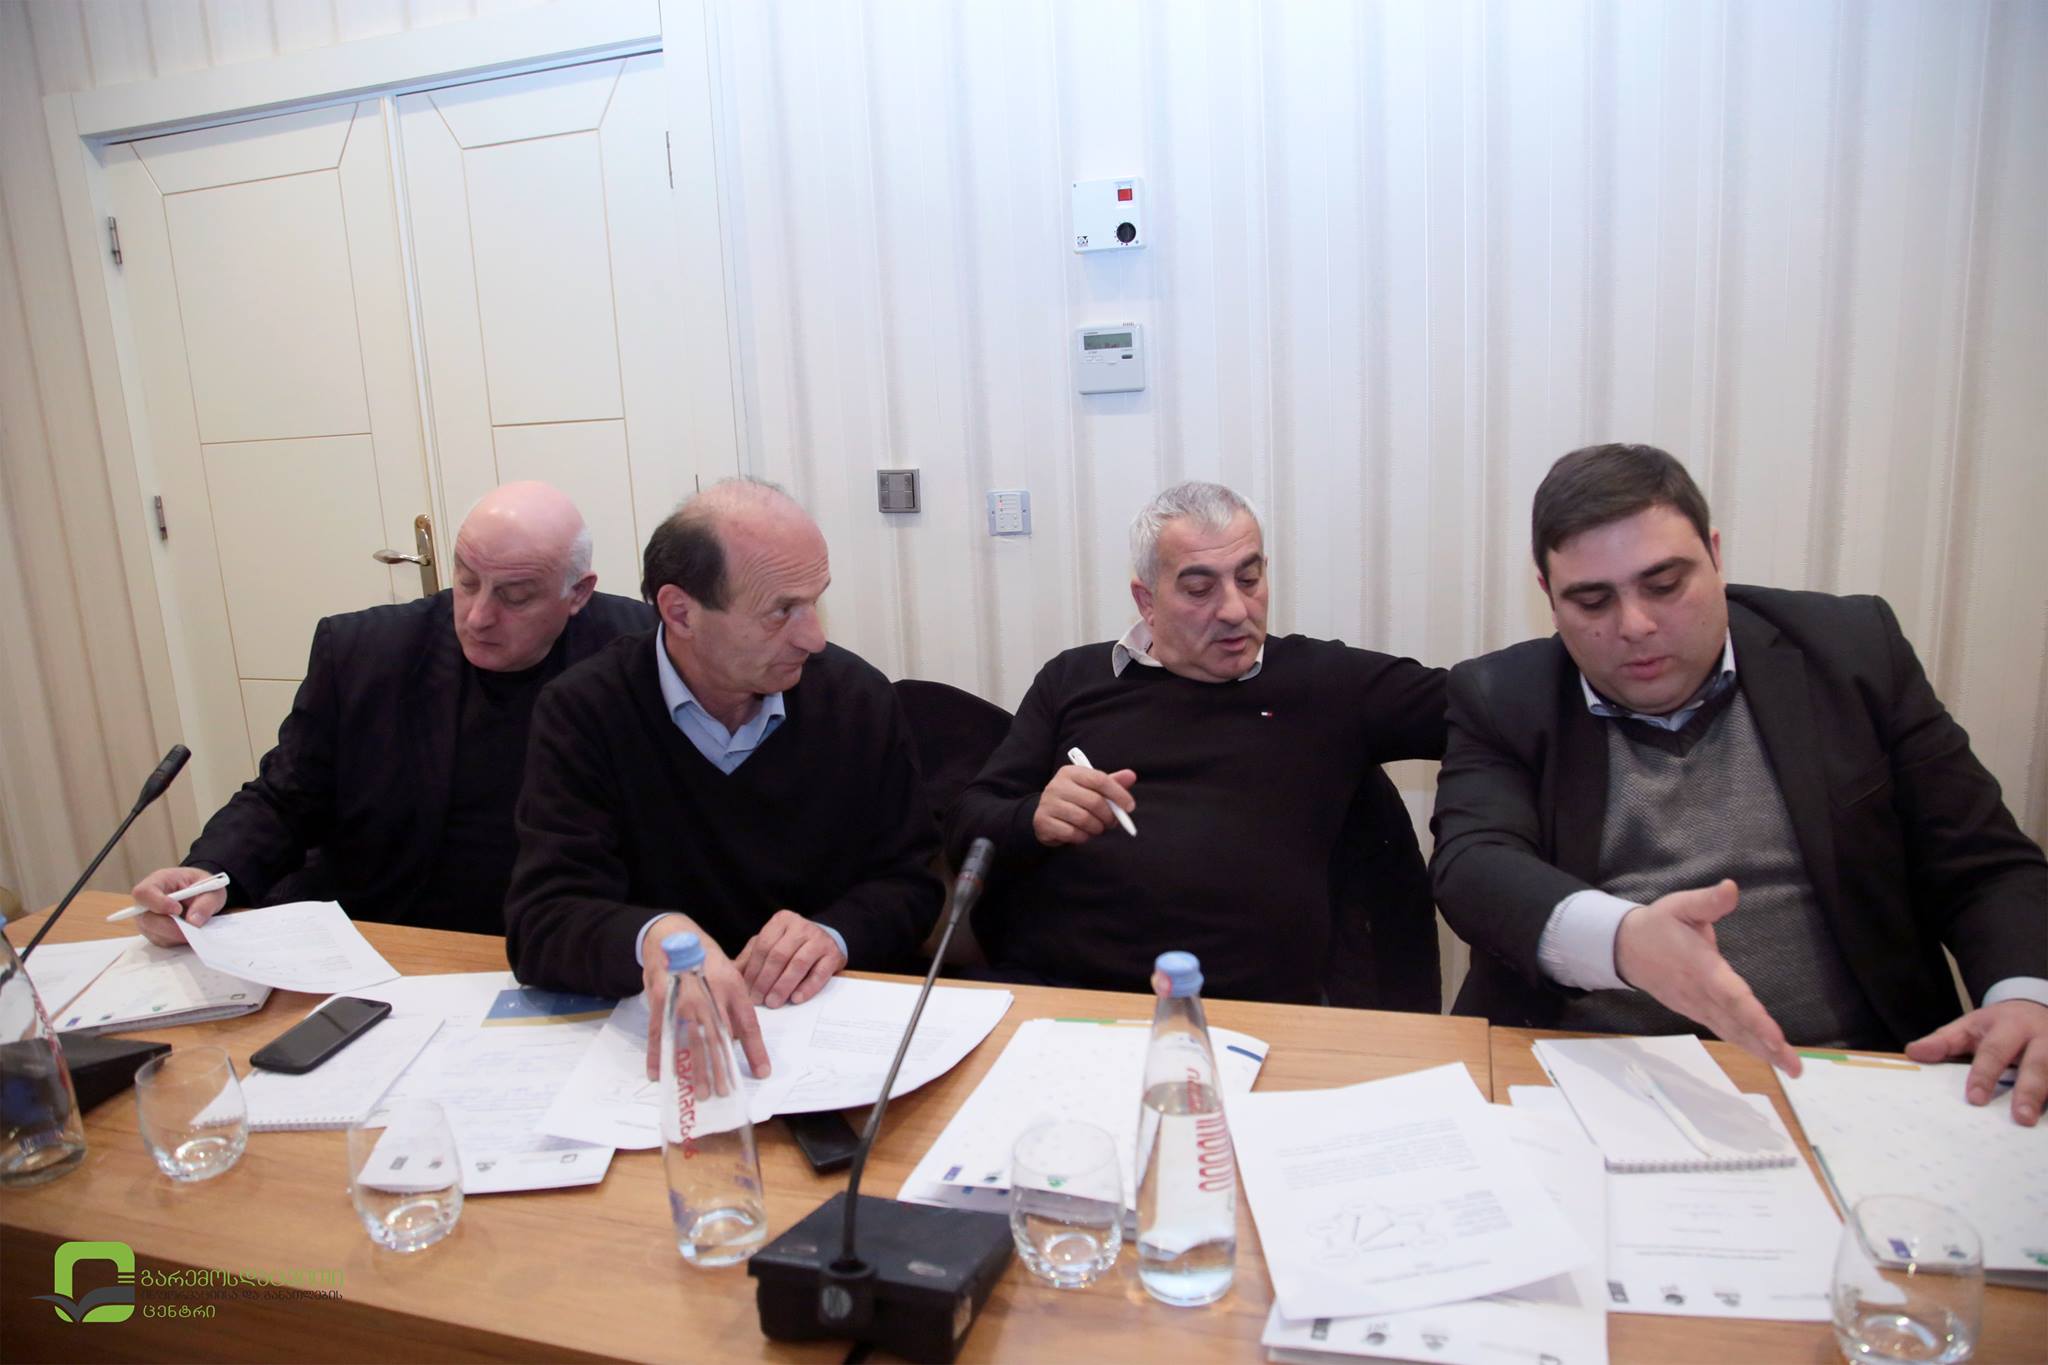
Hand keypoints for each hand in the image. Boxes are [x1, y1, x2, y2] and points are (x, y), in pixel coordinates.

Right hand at [129, 867, 228, 946]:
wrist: (200, 894)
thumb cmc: (201, 887)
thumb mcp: (212, 889)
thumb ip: (206, 903)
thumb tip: (194, 921)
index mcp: (158, 881)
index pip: (144, 893)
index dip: (158, 903)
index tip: (178, 910)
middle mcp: (147, 901)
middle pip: (147, 919)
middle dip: (171, 927)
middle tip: (192, 928)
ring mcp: (147, 918)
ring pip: (154, 933)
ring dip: (176, 935)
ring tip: (195, 929)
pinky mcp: (153, 932)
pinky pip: (162, 941)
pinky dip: (177, 939)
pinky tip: (189, 932)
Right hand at [640, 914, 768, 1084]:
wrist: (672, 935)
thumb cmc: (705, 961)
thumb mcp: (730, 976)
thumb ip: (736, 1008)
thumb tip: (738, 1041)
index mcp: (730, 986)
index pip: (747, 1023)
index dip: (755, 1049)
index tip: (761, 1072)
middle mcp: (708, 993)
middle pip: (717, 1036)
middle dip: (721, 1067)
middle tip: (723, 1092)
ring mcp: (682, 997)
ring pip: (690, 1038)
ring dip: (694, 1068)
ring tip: (699, 1091)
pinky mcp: (659, 1000)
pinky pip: (660, 1032)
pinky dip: (659, 1054)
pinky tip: (660, 1074)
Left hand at [735, 910, 846, 1008]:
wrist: (825, 940)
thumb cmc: (792, 945)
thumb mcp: (770, 944)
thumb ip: (751, 957)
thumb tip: (730, 975)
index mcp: (781, 921)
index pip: (763, 946)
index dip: (753, 970)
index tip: (745, 990)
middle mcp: (801, 926)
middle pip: (779, 955)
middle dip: (766, 980)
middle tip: (758, 1000)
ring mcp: (819, 939)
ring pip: (798, 963)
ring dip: (783, 986)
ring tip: (773, 1002)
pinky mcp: (833, 954)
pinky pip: (819, 973)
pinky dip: (807, 988)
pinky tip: (796, 999)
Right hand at [1031, 764, 1136, 845]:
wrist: (1045, 815)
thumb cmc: (1074, 800)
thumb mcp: (1091, 788)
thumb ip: (1112, 782)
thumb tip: (1131, 776)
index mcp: (1070, 772)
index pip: (1099, 779)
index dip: (1118, 794)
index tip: (1130, 807)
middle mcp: (1056, 785)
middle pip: (1094, 801)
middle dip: (1109, 816)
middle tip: (1112, 822)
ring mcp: (1048, 803)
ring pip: (1084, 819)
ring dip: (1096, 828)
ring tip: (1097, 828)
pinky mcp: (1043, 822)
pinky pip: (1072, 833)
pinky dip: (1083, 837)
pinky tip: (1082, 834)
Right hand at [1613, 879, 1800, 1075]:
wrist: (1626, 949)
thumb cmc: (1659, 925)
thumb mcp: (1680, 905)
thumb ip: (1708, 901)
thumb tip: (1731, 888)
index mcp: (1701, 967)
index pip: (1731, 996)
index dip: (1754, 1018)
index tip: (1776, 1037)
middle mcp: (1700, 993)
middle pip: (1737, 1023)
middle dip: (1766, 1045)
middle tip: (1794, 1066)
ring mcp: (1697, 1007)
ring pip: (1732, 1032)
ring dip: (1761, 1051)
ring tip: (1789, 1067)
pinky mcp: (1696, 1012)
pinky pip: (1725, 1031)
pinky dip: (1746, 1045)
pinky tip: (1766, 1055)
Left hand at [1905, 999, 2047, 1126]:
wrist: (2037, 1006)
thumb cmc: (1999, 1025)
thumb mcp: (1970, 1026)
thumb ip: (1944, 1041)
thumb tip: (1913, 1053)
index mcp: (2010, 1025)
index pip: (1994, 1052)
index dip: (1984, 1075)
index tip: (1975, 1099)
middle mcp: (2042, 1037)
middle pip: (2038, 1064)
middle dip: (2030, 1091)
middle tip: (2021, 1118)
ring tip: (2038, 1123)